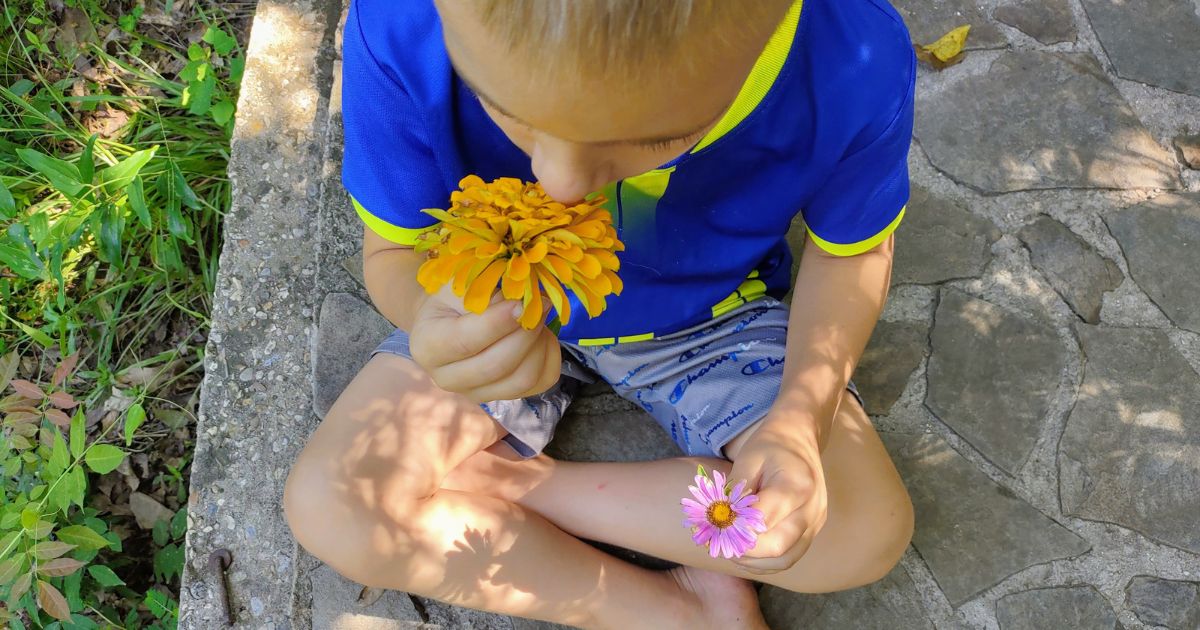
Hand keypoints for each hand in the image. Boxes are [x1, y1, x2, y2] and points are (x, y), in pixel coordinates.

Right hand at [408, 285, 560, 403]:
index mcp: (428, 346)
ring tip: (540, 319)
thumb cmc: (451, 298)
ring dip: (540, 346)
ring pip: (522, 380)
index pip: (466, 341)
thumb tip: (523, 303)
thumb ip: (483, 293)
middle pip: (497, 366)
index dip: (498, 322)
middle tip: (540, 306)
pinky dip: (550, 356)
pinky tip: (543, 336)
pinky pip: (541, 382)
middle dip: (526, 334)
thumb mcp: (457, 285)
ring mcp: (477, 393)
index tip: (521, 303)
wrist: (447, 321)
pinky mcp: (504, 396)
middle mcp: (447, 378)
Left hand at [727, 423, 826, 572]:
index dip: (737, 528)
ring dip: (754, 561)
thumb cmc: (770, 446)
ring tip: (730, 549)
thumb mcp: (747, 459)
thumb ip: (737, 492)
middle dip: (744, 550)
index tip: (715, 526)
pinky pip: (789, 556)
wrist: (798, 438)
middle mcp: (812, 509)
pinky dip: (766, 561)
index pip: (764, 520)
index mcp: (797, 486)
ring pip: (785, 559)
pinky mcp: (812, 530)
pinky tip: (745, 552)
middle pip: (778, 546)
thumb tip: (722, 522)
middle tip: (720, 541)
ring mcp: (815, 522)